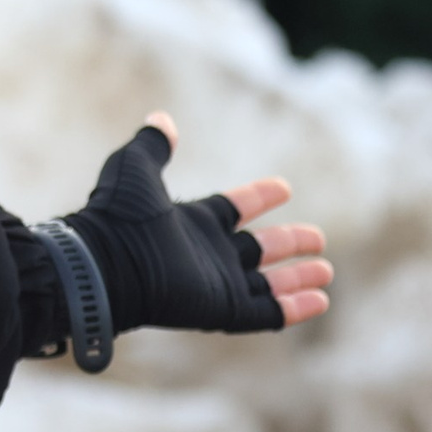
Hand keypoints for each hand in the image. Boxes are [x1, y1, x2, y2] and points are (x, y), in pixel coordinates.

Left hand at [66, 111, 333, 334]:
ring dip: (297, 278)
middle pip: (257, 249)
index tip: (284, 188)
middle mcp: (205, 254)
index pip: (232, 209)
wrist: (105, 262)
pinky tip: (321, 301)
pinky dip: (292, 309)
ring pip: (266, 283)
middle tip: (318, 237)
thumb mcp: (134, 168)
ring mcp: (214, 284)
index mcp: (189, 223)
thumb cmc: (118, 216)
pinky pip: (264, 313)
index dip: (257, 198)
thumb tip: (160, 119)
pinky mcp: (220, 309)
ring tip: (326, 270)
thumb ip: (151, 145)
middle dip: (288, 242)